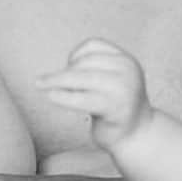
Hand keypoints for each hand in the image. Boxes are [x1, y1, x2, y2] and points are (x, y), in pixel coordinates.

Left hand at [37, 37, 151, 147]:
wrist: (137, 135)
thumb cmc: (116, 108)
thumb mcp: (111, 81)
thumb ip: (92, 70)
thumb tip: (58, 72)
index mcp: (126, 60)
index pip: (93, 45)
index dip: (74, 54)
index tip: (68, 69)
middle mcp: (127, 71)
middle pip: (84, 62)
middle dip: (64, 71)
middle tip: (51, 84)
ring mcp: (123, 89)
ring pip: (80, 78)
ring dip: (57, 81)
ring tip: (44, 87)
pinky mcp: (114, 108)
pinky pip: (81, 99)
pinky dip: (63, 97)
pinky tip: (51, 96)